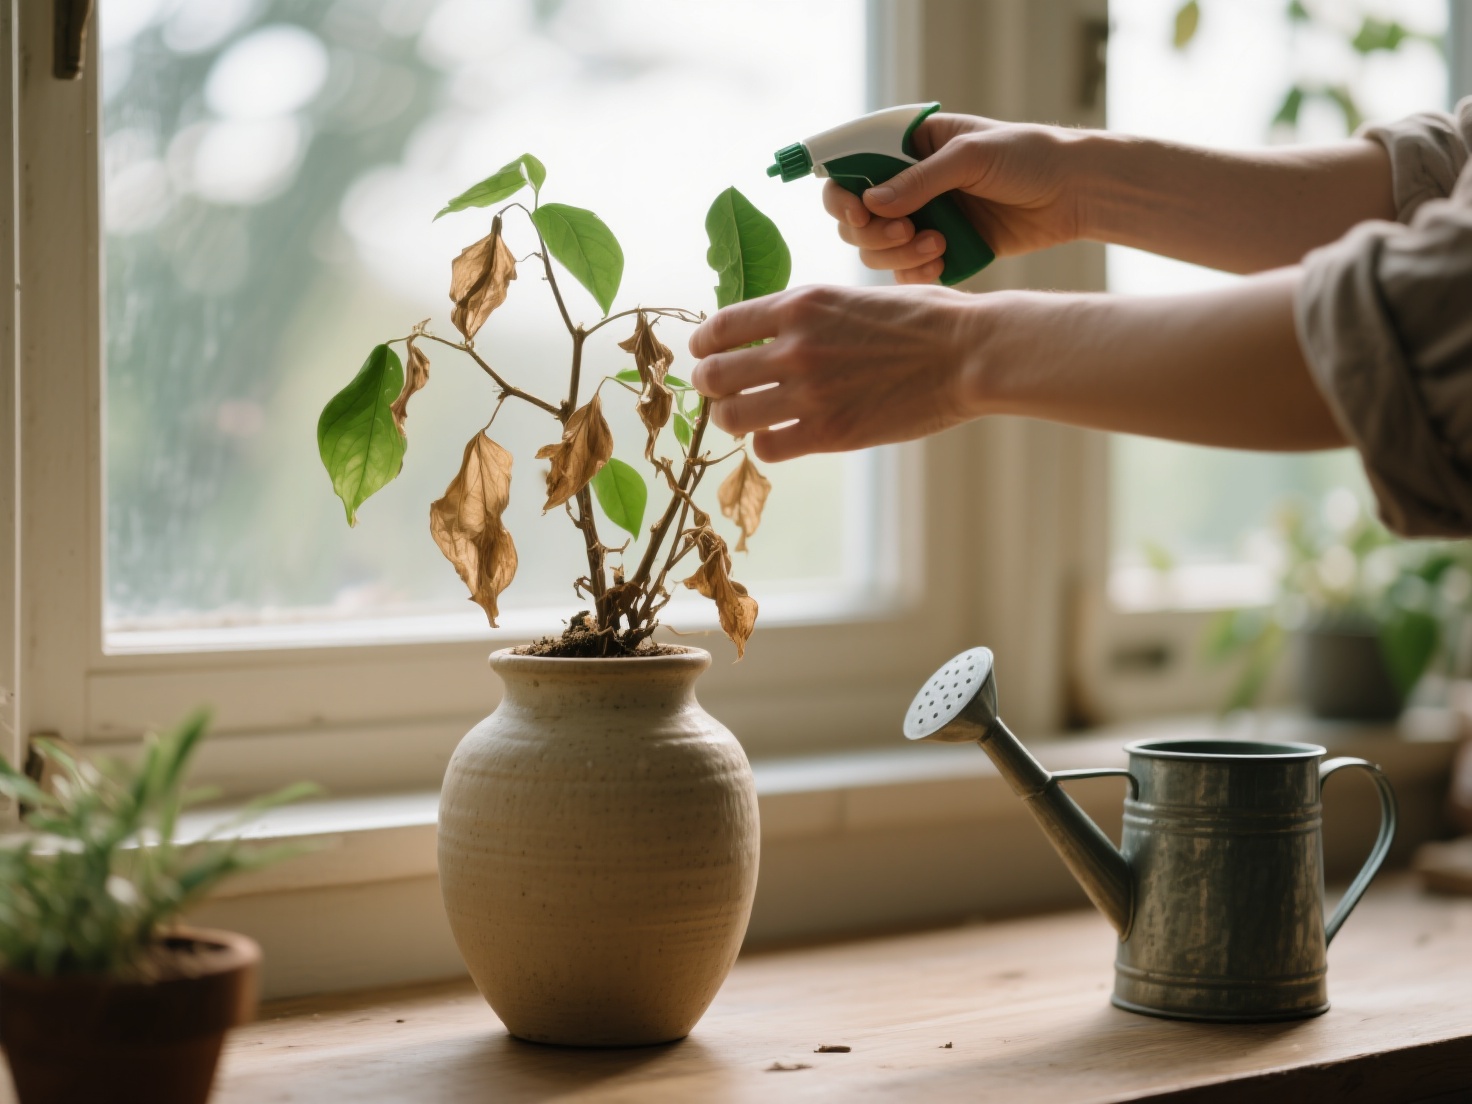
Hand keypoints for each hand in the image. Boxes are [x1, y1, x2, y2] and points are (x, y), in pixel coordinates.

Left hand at [688, 284, 981, 461]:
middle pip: (714, 375)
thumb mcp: (854, 295)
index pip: (720, 327)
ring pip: (732, 416)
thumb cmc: (925, 319)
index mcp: (800, 305)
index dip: (703, 346)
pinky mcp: (830, 432)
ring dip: (731, 419)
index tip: (704, 355)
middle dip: (709, 385)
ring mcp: (810, 392)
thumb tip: (773, 331)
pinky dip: (767, 444)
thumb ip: (809, 314)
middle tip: (718, 392)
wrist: (970, 352)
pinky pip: (768, 447)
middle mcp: (795, 347)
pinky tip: (782, 437)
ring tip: (744, 418)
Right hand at [825, 114, 1087, 282]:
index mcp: (909, 147)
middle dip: (873, 232)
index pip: (852, 168)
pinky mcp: (940, 250)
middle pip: (856, 218)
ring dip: (897, 255)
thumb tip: (870, 203)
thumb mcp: (971, 156)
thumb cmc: (1027, 157)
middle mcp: (907, 184)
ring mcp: (922, 219)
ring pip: (877, 250)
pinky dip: (915, 274)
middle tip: (905, 232)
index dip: (843, 193)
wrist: (1073, 192)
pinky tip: (941, 264)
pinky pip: (906, 272)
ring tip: (937, 246)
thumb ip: (920, 180)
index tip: (860, 213)